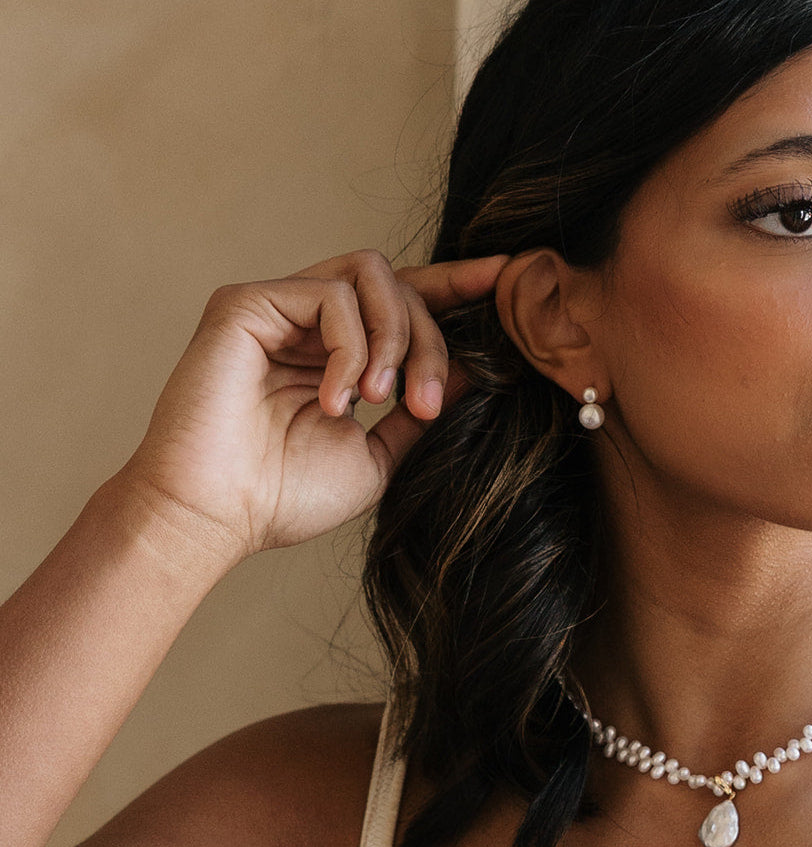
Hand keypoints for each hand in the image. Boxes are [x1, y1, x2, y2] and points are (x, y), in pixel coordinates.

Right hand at [117, 249, 506, 566]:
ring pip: (372, 276)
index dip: (455, 285)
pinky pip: (331, 294)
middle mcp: (308, 323)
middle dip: (431, 339)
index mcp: (338, 354)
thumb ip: (420, 409)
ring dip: (397, 338)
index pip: (404, 301)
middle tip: (423, 404)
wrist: (219, 516)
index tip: (504, 277)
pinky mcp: (248, 302)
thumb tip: (470, 369)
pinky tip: (336, 398)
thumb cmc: (287, 496)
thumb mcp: (379, 456)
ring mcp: (278, 307)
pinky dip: (352, 347)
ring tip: (381, 400)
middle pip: (401, 286)